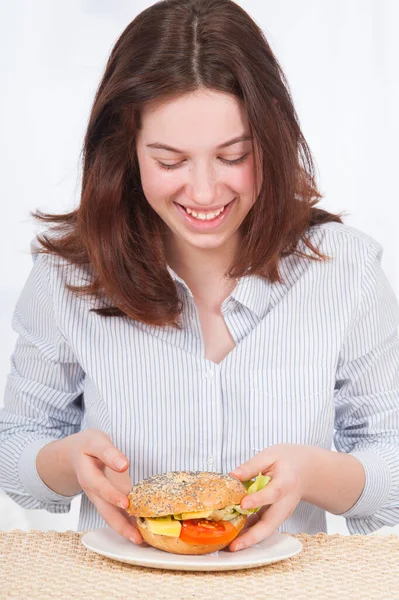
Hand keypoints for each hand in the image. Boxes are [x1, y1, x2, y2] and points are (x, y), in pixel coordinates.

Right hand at [68, 429, 141, 543]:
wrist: (74, 453)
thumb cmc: (88, 446)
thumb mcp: (96, 441)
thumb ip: (109, 452)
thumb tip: (123, 465)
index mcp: (87, 474)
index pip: (99, 485)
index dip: (112, 494)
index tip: (125, 502)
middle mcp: (91, 490)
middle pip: (104, 510)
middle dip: (120, 524)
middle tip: (136, 536)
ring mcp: (97, 498)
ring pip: (109, 516)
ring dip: (124, 529)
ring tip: (140, 540)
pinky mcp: (104, 501)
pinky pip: (114, 514)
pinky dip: (126, 524)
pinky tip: (139, 532)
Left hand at [228, 444, 310, 550]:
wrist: (306, 471)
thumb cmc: (287, 460)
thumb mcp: (270, 455)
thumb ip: (251, 466)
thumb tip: (232, 476)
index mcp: (286, 482)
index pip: (273, 493)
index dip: (258, 499)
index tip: (243, 503)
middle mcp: (286, 502)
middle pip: (271, 523)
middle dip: (252, 537)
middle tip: (234, 545)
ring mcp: (283, 513)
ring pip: (267, 530)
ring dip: (249, 539)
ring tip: (230, 546)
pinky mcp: (277, 517)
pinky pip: (264, 527)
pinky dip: (250, 532)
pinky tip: (234, 534)